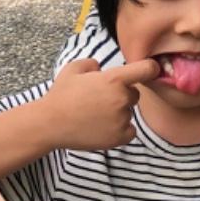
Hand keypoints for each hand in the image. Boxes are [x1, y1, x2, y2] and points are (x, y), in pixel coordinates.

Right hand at [44, 57, 159, 150]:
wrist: (50, 123)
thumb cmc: (61, 95)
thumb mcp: (74, 69)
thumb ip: (92, 63)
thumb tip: (101, 69)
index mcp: (114, 79)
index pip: (147, 69)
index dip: (150, 69)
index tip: (148, 71)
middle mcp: (122, 99)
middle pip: (134, 94)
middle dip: (122, 95)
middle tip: (101, 100)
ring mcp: (122, 119)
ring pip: (129, 113)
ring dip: (118, 113)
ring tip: (95, 116)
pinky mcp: (120, 137)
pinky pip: (129, 131)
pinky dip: (120, 130)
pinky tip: (102, 127)